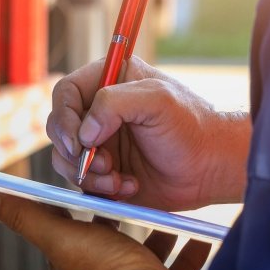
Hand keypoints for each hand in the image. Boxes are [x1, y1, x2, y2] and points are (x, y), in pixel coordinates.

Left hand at [0, 190, 211, 269]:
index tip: (104, 183)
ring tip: (175, 213)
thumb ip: (25, 216)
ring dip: (161, 233)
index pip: (73, 230)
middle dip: (129, 217)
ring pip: (144, 256)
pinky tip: (201, 236)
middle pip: (111, 242)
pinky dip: (186, 253)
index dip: (87, 205)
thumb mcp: (62, 237)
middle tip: (144, 192)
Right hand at [46, 57, 251, 210]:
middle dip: (74, 151)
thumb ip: (115, 103)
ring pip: (65, 159)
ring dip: (88, 174)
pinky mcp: (103, 171)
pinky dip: (100, 188)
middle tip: (103, 163)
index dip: (65, 117)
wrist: (210, 168)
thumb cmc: (191, 126)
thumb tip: (84, 132)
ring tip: (118, 178)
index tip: (79, 142)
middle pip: (58, 127)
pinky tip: (129, 186)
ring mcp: (99, 142)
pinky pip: (82, 182)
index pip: (66, 92)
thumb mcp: (158, 100)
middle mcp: (99, 111)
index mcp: (110, 81)